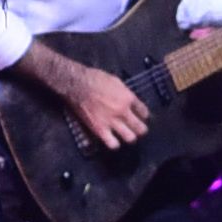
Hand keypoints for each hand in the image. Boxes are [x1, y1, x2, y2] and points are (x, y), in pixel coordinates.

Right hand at [38, 56, 152, 151]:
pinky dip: (114, 144)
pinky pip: (112, 143)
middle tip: (139, 129)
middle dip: (141, 129)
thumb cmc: (94, 78)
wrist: (77, 84)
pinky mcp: (100, 129)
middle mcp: (123, 111)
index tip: (142, 116)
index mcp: (128, 98)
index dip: (144, 115)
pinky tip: (113, 140)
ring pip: (130, 137)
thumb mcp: (116, 81)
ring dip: (130, 137)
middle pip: (140, 127)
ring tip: (127, 135)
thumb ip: (125, 93)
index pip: (144, 111)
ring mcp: (112, 122)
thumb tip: (129, 99)